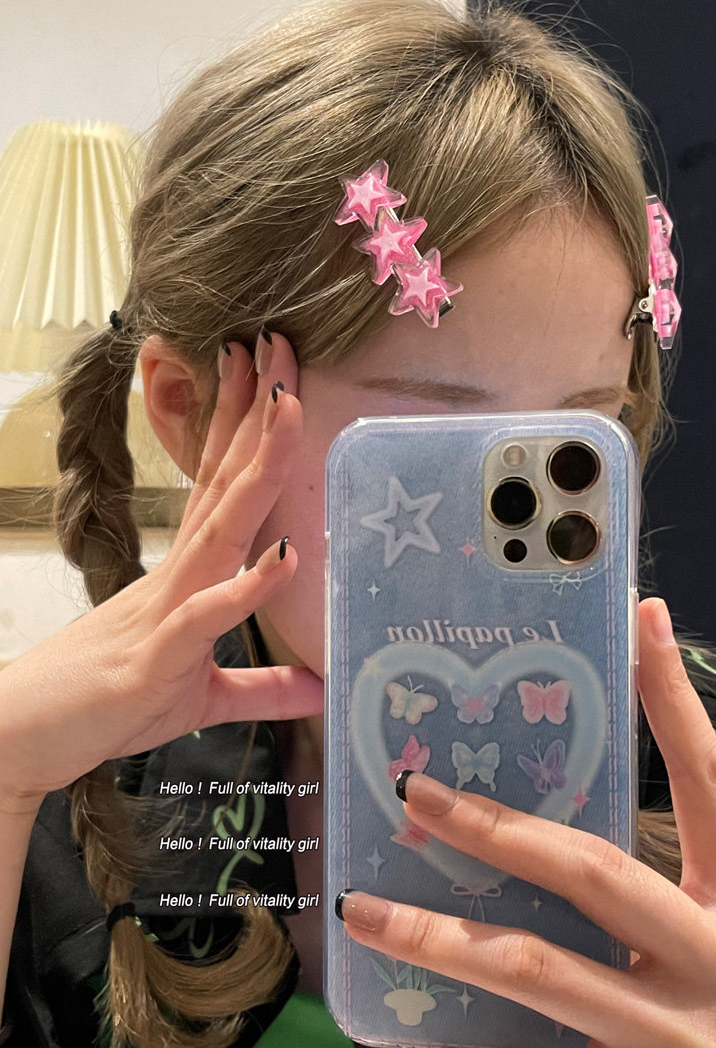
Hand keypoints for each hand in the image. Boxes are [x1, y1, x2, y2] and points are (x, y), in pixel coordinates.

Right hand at [0, 332, 322, 808]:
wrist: (29, 738)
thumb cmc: (111, 703)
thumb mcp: (203, 698)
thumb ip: (262, 687)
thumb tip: (317, 687)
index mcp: (189, 573)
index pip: (223, 486)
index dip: (249, 430)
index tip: (271, 374)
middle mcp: (180, 574)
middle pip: (226, 483)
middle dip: (258, 415)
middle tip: (281, 345)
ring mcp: (168, 607)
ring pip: (222, 528)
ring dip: (259, 470)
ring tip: (290, 411)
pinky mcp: (159, 655)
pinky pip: (208, 614)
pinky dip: (247, 586)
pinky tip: (285, 556)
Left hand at [338, 597, 715, 1046]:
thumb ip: (656, 897)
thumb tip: (540, 829)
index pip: (709, 784)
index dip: (676, 701)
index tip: (644, 618)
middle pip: (597, 871)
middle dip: (497, 828)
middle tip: (416, 790)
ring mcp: (681, 1036)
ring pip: (541, 969)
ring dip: (442, 938)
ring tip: (365, 909)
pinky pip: (534, 1039)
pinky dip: (463, 1025)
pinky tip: (408, 1010)